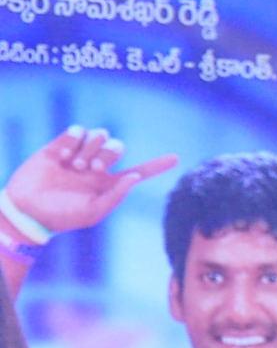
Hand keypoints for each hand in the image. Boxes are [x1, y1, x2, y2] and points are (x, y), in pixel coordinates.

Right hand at [5, 128, 177, 235]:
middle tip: (92, 169)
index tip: (176, 158)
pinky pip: (77, 131)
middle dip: (108, 154)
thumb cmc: (62, 217)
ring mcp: (79, 154)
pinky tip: (61, 157)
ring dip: (89, 149)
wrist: (28, 210)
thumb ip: (116, 195)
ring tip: (74, 166)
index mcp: (109, 183)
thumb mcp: (93, 212)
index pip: (139, 171)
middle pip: (117, 146)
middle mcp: (97, 166)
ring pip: (98, 135)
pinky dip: (72, 141)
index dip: (157, 165)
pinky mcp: (59, 145)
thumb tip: (135, 177)